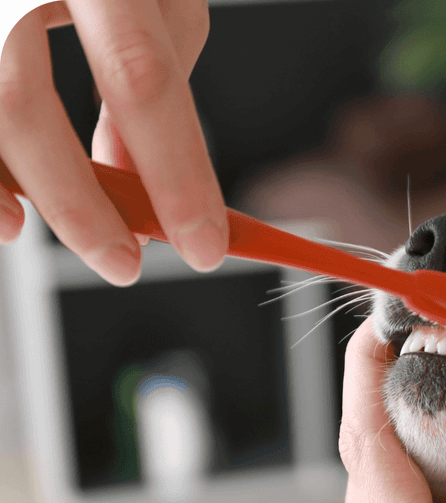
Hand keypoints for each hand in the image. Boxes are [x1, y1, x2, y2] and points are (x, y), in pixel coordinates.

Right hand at [0, 0, 225, 283]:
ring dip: (16, 191)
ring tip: (65, 241)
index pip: (139, 78)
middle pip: (19, 100)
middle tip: (127, 263)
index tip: (206, 244)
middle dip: (80, 202)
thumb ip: (158, 78)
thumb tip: (145, 176)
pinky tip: (5, 215)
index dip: (175, 172)